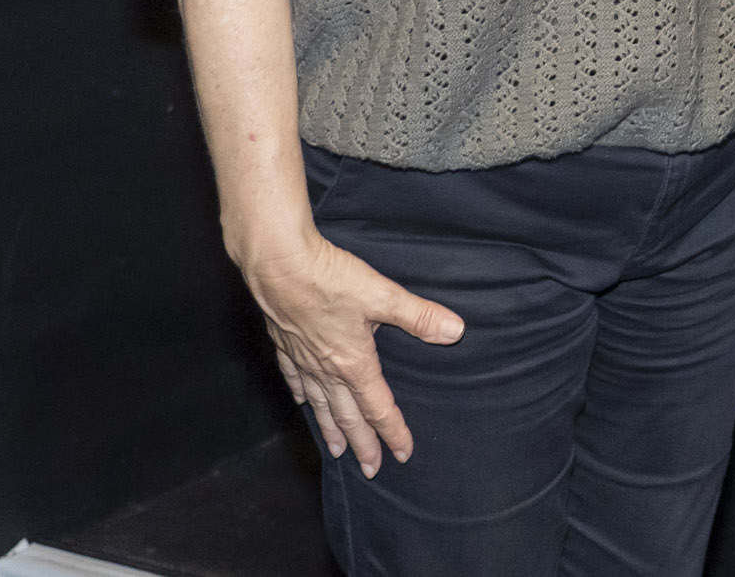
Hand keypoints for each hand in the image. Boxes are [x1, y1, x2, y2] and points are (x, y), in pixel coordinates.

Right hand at [237, 224, 464, 475]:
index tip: (403, 453)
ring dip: (330, 429)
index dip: (393, 431)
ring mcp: (302, 360)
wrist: (278, 265)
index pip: (378, 407)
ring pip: (319, 405)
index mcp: (353, 363)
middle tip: (370, 470)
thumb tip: (456, 331)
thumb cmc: (329, 279)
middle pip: (348, 416)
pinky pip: (294, 379)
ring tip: (336, 451)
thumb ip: (419, 316)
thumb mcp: (382, 295)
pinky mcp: (284, 345)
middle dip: (362, 444)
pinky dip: (301, 395)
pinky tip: (301, 402)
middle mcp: (326, 370)